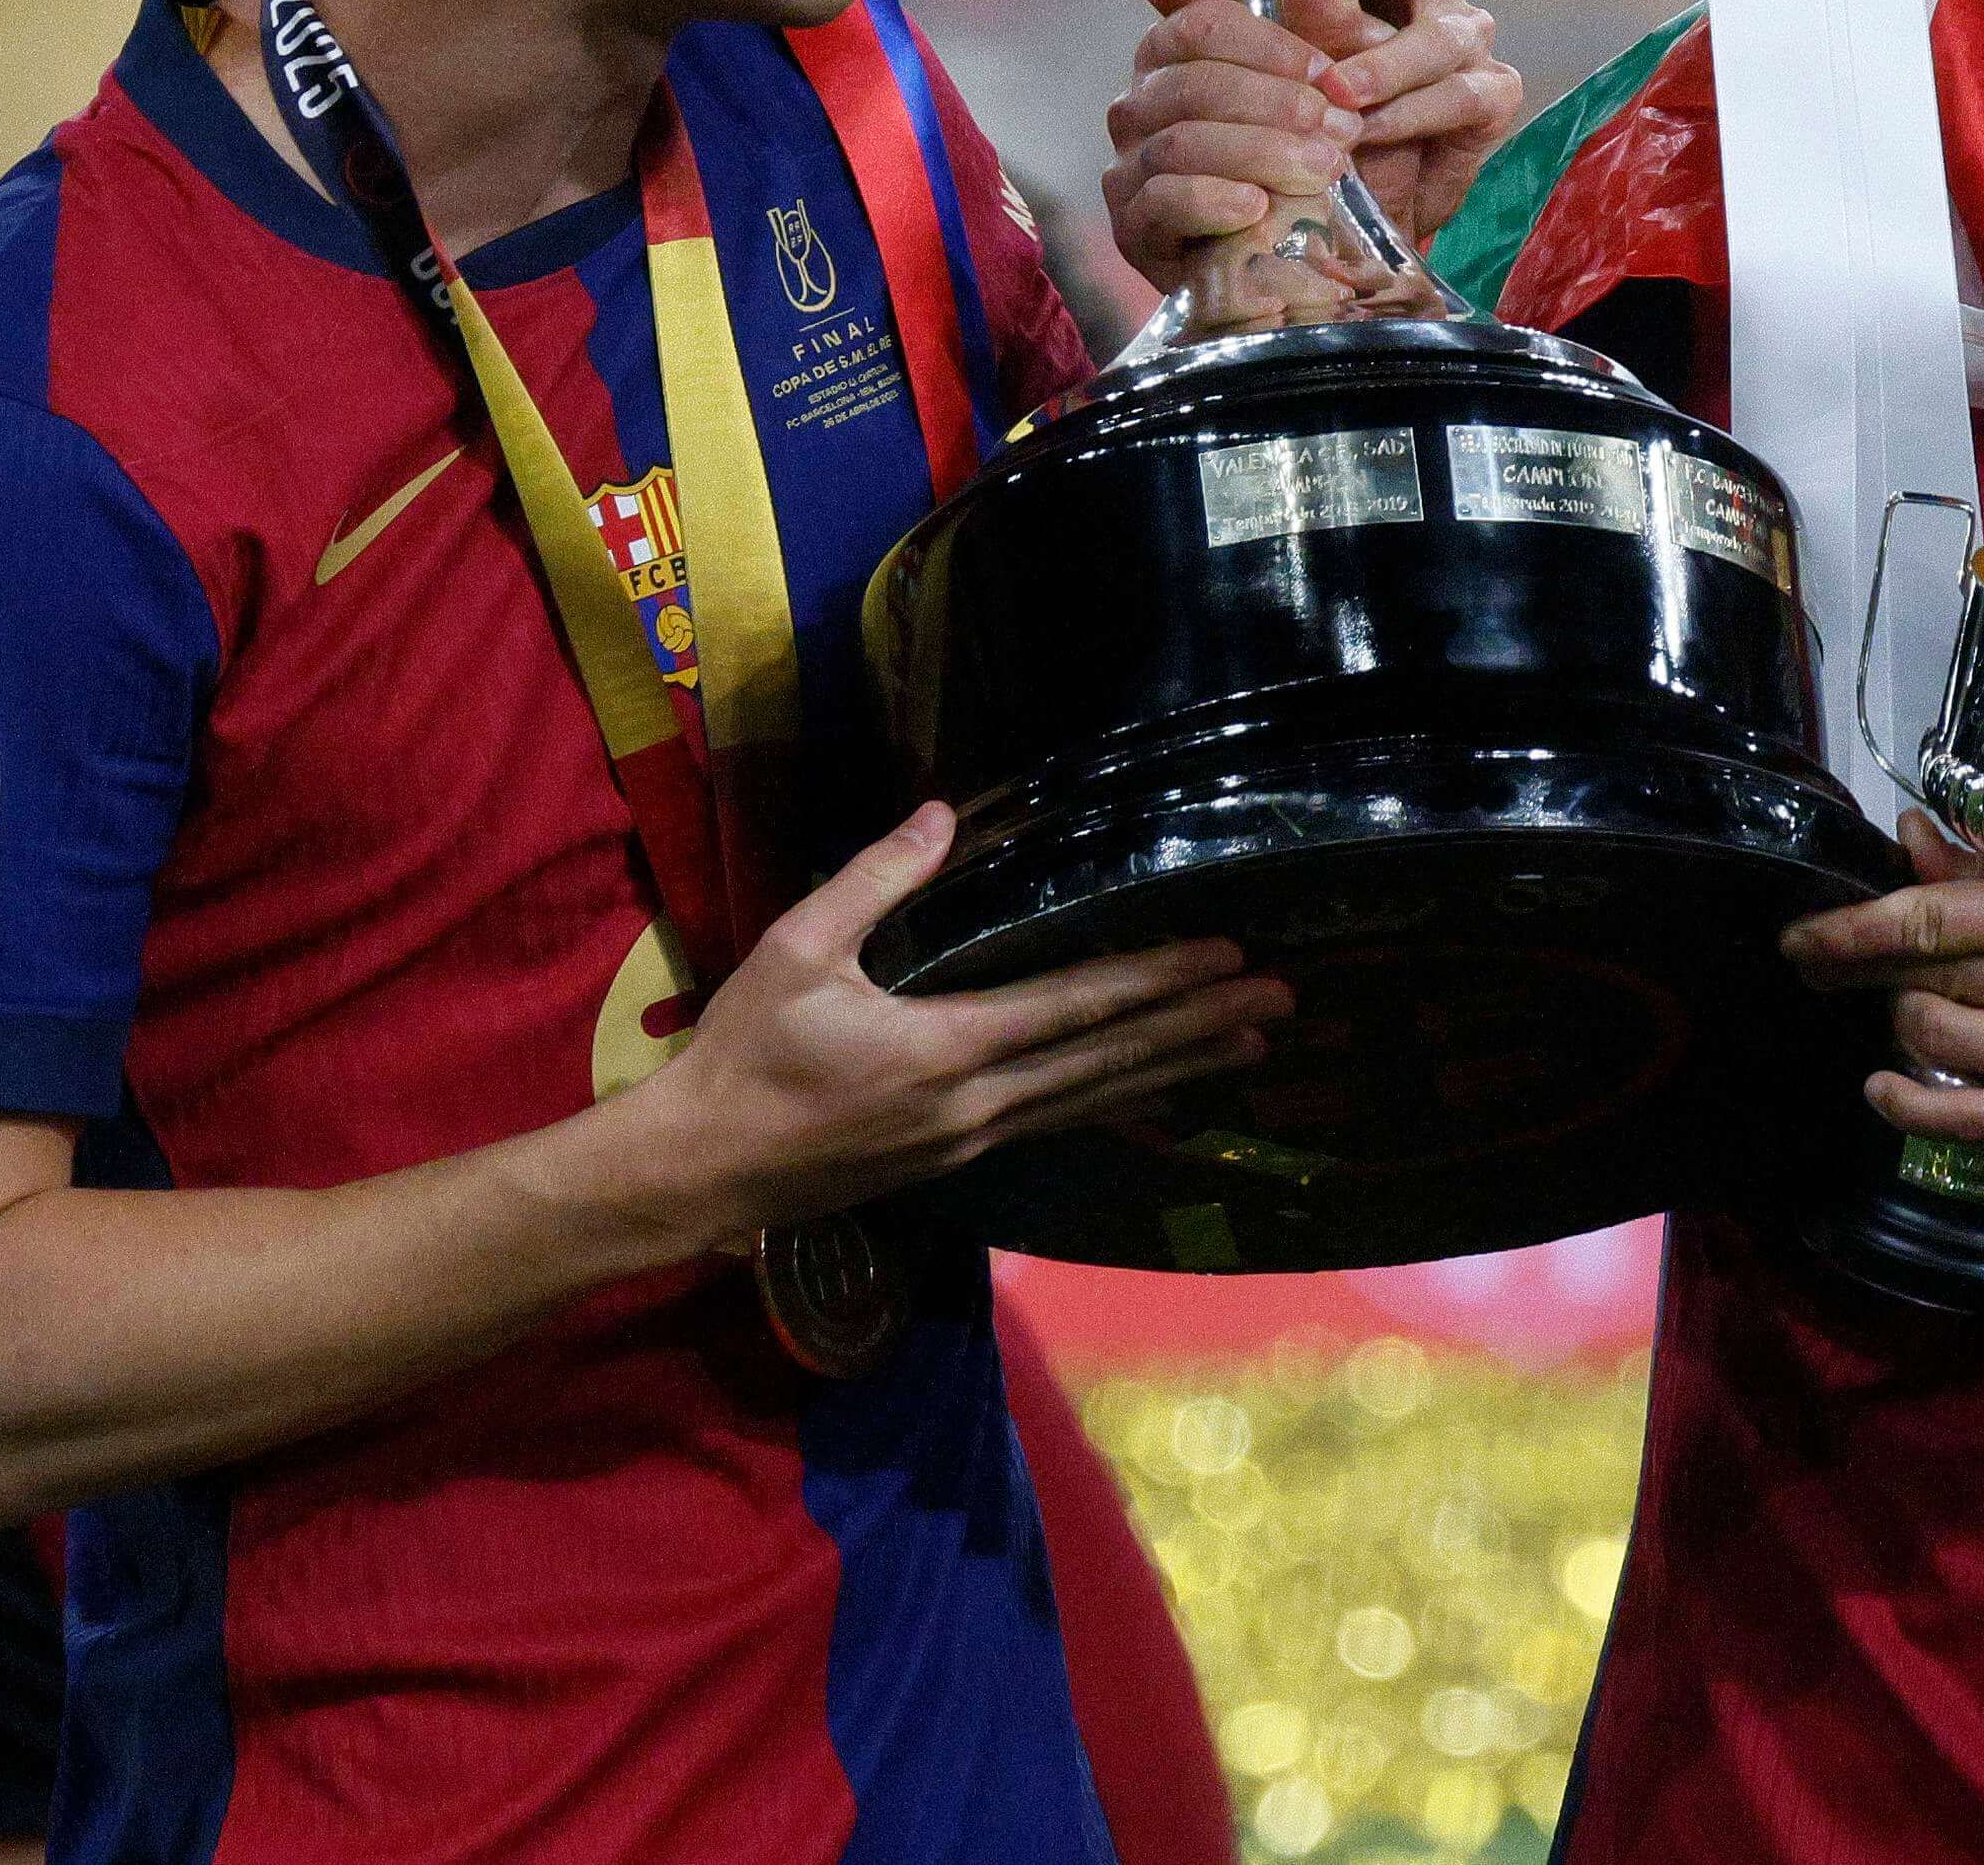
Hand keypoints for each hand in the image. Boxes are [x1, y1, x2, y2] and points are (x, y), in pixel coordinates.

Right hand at [602, 805, 1288, 1255]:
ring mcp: (974, 1142)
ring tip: (1252, 1045)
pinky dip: (1123, 1106)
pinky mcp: (960, 1162)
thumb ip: (872, 881)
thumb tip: (937, 813)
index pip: (1077, 1008)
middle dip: (1200, 1025)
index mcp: (945, 1048)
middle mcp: (978, 1104)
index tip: (1225, 956)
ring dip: (1179, 1067)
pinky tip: (1163, 1099)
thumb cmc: (745, 1053)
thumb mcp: (796, 950)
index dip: (1157, 980)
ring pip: (1098, 1100)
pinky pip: (1061, 1126)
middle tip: (1280, 1000)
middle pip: (1111, 1060)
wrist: (703, 1169)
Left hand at [1103, 0, 1522, 286]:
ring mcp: (1463, 39)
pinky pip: (1463, 93)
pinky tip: (1369, 129)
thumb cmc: (1288, 102)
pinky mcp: (1487, 98)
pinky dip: (1411, 112)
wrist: (1330, 205)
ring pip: (1447, 30)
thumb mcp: (1231, 45)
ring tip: (1338, 88)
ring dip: (1389, 59)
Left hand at [1782, 816, 1983, 1165]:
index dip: (1852, 929)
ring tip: (1920, 1010)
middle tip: (1849, 971)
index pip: (1931, 919)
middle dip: (1875, 975)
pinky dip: (1907, 1102)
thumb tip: (1911, 835)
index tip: (1801, 937)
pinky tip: (1885, 1087)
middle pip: (1925, 981)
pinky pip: (1960, 1117)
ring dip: (1908, 1023)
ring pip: (1933, 1040)